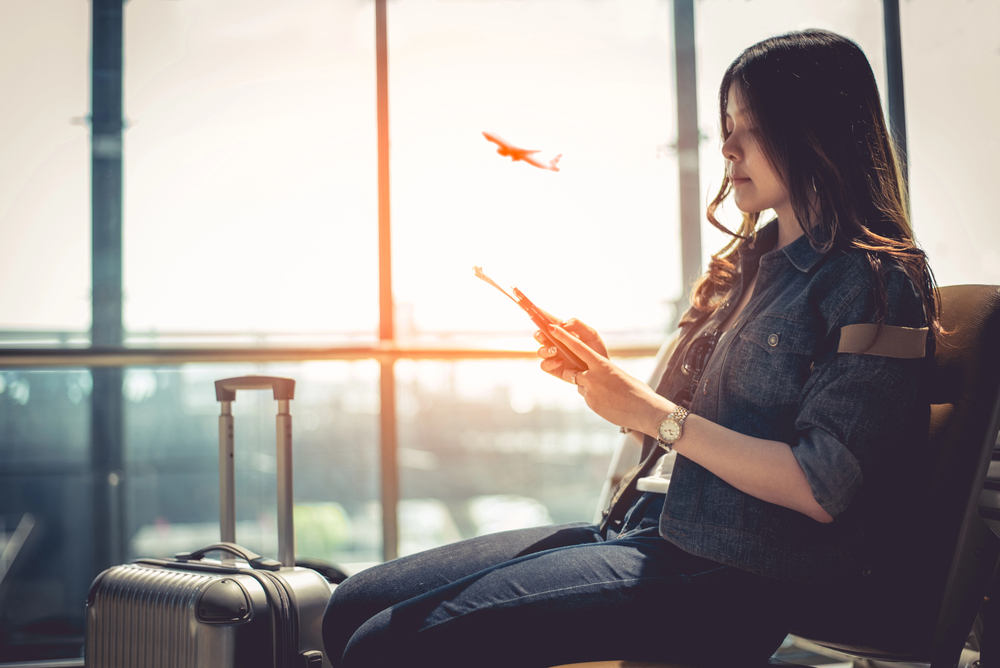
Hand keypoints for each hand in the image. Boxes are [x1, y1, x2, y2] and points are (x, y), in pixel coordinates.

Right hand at [535, 318, 608, 376]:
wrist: (600, 370)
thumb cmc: (595, 350)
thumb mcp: (590, 334)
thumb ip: (577, 325)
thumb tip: (562, 324)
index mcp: (562, 332)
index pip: (549, 321)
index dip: (540, 315)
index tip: (534, 310)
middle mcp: (555, 343)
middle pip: (539, 336)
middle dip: (539, 334)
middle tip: (544, 335)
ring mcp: (553, 356)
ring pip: (540, 351)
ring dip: (545, 349)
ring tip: (555, 350)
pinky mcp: (554, 369)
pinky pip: (544, 365)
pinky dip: (550, 362)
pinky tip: (560, 361)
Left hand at [544, 323, 670, 433]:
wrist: (644, 411)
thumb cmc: (637, 391)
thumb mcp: (619, 374)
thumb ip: (603, 372)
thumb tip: (594, 374)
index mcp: (602, 364)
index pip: (578, 348)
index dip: (563, 337)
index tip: (551, 328)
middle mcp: (593, 377)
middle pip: (572, 372)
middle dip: (574, 373)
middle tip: (587, 376)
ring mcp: (591, 392)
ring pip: (581, 386)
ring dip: (589, 387)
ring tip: (607, 392)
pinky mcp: (591, 404)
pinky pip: (587, 397)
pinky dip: (595, 398)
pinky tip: (609, 402)